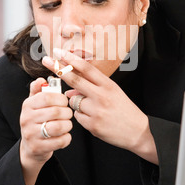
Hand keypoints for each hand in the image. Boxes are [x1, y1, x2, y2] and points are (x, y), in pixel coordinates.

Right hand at [19, 77, 72, 184]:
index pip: (47, 97)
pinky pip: (60, 141)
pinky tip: (64, 135)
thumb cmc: (36, 121)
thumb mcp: (34, 104)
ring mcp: (31, 134)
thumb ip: (38, 91)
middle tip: (68, 114)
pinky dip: (66, 138)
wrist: (30, 147)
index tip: (64, 102)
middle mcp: (26, 119)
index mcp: (27, 105)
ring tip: (67, 124)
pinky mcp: (38, 147)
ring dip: (67, 125)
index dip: (60, 98)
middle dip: (67, 112)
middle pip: (55, 112)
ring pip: (58, 127)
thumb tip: (40, 79)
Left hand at [42, 49, 157, 164]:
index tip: (59, 52)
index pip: (86, 68)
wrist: (138, 132)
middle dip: (58, 69)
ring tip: (94, 110)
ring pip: (73, 102)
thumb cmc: (124, 110)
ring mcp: (96, 111)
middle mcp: (101, 96)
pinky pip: (77, 117)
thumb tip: (69, 91)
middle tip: (46, 61)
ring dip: (76, 104)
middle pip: (74, 79)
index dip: (71, 59)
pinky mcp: (92, 125)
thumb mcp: (112, 93)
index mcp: (108, 85)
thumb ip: (91, 88)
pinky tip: (95, 120)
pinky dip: (81, 117)